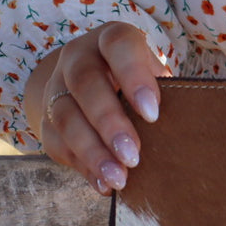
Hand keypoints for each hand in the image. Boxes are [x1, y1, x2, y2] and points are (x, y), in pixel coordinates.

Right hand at [25, 22, 169, 194]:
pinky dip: (82, 167)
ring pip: (66, 116)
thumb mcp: (153, 77)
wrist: (91, 84)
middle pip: (85, 82)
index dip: (134, 76)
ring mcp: (56, 87)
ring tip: (119, 178)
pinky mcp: (46, 118)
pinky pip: (57, 143)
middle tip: (132, 156)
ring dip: (93, 151)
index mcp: (110, 40)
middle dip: (109, 122)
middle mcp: (77, 57)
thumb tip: (179, 135)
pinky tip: (104, 185)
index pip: (118, 45)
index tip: (153, 114)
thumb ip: (164, 96)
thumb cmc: (137, 83)